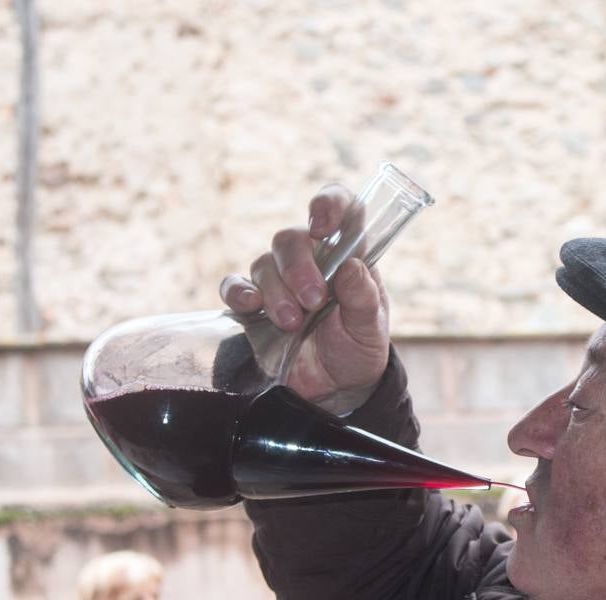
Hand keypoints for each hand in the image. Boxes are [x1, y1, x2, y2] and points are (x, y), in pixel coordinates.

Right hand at [220, 185, 391, 413]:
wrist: (335, 389)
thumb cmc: (358, 349)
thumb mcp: (371, 329)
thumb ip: (364, 299)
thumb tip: (350, 267)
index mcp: (347, 256)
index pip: (341, 210)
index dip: (329, 204)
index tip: (322, 224)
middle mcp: (311, 261)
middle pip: (291, 239)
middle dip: (298, 268)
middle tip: (313, 301)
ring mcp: (279, 281)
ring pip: (264, 263)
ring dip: (277, 292)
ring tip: (294, 323)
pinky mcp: (254, 306)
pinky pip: (234, 286)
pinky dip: (238, 292)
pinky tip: (252, 305)